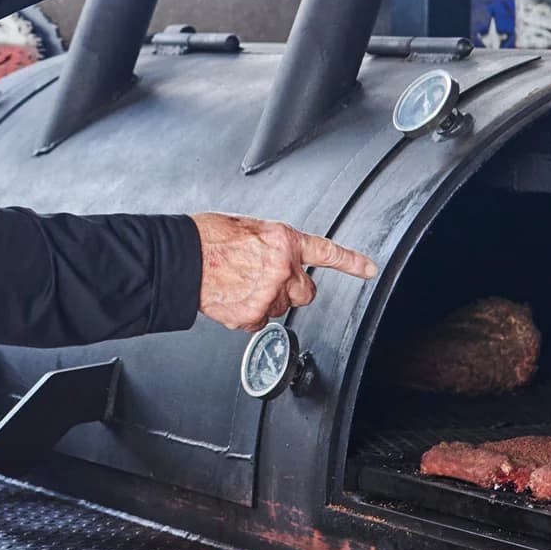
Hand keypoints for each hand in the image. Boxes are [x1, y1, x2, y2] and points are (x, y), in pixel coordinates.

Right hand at [191, 212, 379, 331]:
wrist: (181, 258)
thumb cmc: (208, 238)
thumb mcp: (249, 229)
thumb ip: (273, 246)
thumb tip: (279, 259)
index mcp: (283, 240)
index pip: (326, 253)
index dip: (352, 263)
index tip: (369, 269)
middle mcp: (282, 268)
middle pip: (305, 291)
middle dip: (291, 287)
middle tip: (265, 279)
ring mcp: (269, 295)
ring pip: (281, 307)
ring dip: (267, 299)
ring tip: (239, 283)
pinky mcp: (253, 315)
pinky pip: (260, 320)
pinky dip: (249, 313)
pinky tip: (232, 297)